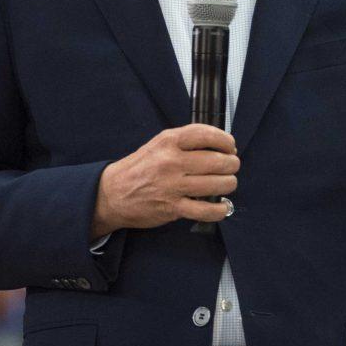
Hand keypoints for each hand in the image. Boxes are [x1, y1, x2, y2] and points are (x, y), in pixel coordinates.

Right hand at [91, 124, 238, 236]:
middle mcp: (171, 162)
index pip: (206, 134)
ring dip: (229, 184)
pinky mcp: (173, 208)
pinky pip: (205, 210)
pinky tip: (222, 206)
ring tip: (228, 183)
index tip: (230, 146)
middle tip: (232, 166)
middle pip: (217, 161)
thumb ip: (185, 142)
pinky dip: (219, 210)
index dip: (225, 140)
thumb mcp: (158, 144)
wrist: (112, 193)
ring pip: (216, 184)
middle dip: (232, 164)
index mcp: (168, 142)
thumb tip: (218, 145)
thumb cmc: (139, 168)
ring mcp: (172, 186)